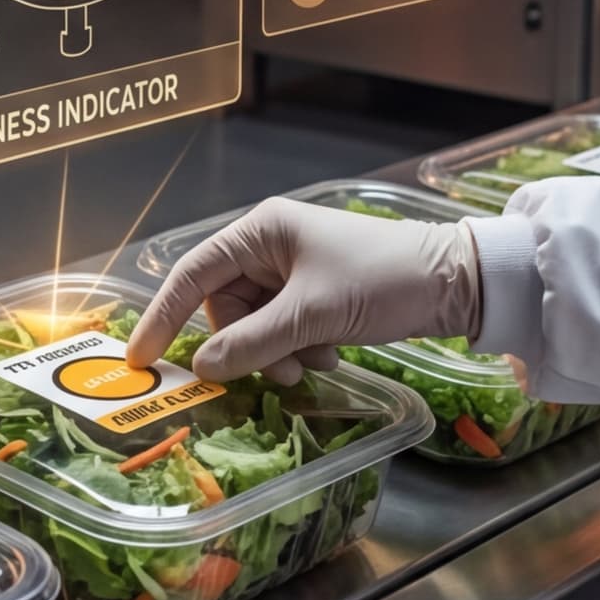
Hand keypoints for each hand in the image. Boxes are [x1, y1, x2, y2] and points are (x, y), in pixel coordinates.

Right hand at [124, 197, 483, 386]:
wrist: (456, 283)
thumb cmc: (383, 280)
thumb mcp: (313, 315)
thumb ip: (253, 342)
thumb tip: (204, 368)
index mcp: (262, 230)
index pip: (194, 274)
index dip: (164, 315)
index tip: (142, 358)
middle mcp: (270, 245)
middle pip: (225, 307)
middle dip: (249, 344)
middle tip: (282, 368)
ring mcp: (292, 271)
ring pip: (255, 324)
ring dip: (278, 351)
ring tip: (316, 359)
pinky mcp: (314, 294)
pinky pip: (282, 329)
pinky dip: (299, 347)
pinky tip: (331, 351)